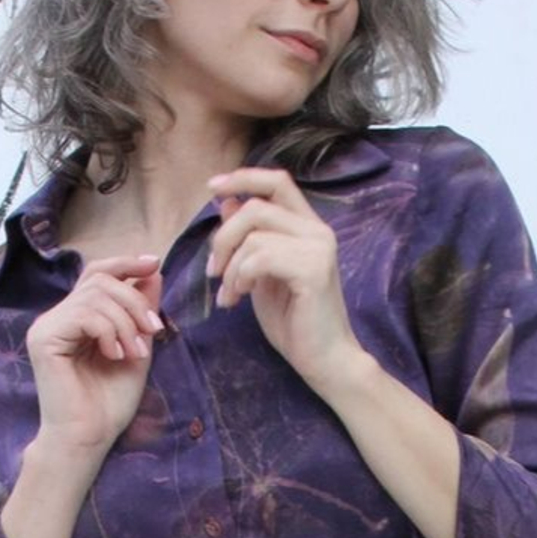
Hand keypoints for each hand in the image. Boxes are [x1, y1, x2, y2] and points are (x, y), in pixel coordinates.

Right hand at [25, 254, 165, 454]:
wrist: (89, 437)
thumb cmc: (110, 402)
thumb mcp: (138, 347)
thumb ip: (141, 312)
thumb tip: (152, 271)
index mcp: (76, 318)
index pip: (97, 274)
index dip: (125, 264)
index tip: (154, 264)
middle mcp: (56, 317)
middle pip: (100, 279)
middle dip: (135, 300)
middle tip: (154, 331)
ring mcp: (46, 327)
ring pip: (95, 296)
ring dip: (126, 322)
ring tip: (135, 352)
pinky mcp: (44, 339)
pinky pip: (84, 315)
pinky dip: (109, 332)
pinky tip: (115, 356)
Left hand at [205, 168, 365, 395]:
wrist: (324, 360)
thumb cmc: (295, 322)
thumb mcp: (260, 274)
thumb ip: (249, 238)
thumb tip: (227, 202)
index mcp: (308, 227)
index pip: (277, 181)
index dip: (242, 178)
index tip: (212, 187)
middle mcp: (318, 231)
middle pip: (255, 206)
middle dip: (222, 237)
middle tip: (213, 272)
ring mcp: (319, 248)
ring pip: (254, 234)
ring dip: (230, 267)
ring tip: (230, 295)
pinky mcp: (313, 269)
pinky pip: (260, 257)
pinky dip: (240, 278)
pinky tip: (238, 300)